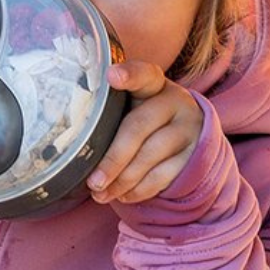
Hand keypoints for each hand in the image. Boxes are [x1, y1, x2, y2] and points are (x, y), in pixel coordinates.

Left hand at [85, 60, 204, 204]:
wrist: (191, 133)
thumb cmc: (146, 118)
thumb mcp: (134, 105)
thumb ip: (111, 110)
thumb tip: (74, 141)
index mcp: (154, 83)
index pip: (142, 74)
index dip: (128, 75)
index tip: (112, 76)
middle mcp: (175, 101)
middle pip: (138, 128)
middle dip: (113, 159)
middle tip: (93, 181)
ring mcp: (189, 128)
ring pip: (150, 157)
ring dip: (122, 180)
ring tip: (101, 193)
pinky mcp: (195, 156)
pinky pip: (163, 177)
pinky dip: (139, 190)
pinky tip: (122, 195)